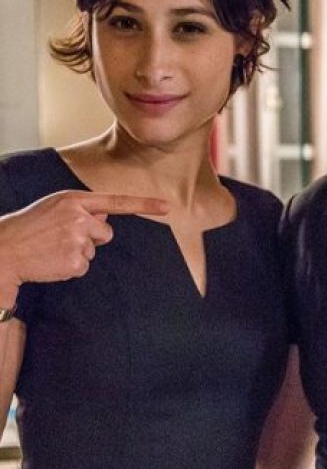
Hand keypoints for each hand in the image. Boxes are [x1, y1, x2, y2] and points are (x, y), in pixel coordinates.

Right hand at [0, 191, 167, 303]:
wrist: (4, 250)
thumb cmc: (30, 227)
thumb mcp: (55, 207)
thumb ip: (82, 209)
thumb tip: (104, 219)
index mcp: (74, 201)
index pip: (117, 202)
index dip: (145, 205)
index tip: (167, 207)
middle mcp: (79, 218)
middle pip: (106, 233)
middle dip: (91, 238)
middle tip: (62, 238)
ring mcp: (76, 241)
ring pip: (94, 251)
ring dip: (78, 253)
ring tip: (53, 249)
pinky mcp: (73, 262)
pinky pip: (84, 267)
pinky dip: (70, 267)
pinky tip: (52, 261)